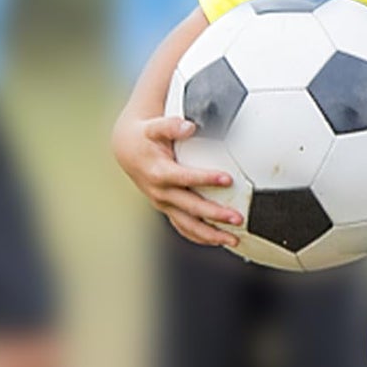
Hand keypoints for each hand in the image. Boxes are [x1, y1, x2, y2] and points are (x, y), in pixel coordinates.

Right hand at [111, 112, 242, 248]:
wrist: (127, 150)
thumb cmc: (145, 136)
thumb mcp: (154, 127)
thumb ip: (171, 125)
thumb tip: (189, 126)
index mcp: (159, 172)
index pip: (185, 178)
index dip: (205, 179)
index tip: (227, 179)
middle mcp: (161, 192)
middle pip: (191, 207)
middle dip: (215, 215)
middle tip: (238, 218)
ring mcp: (164, 204)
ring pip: (188, 225)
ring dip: (211, 235)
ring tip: (234, 241)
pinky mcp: (168, 209)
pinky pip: (184, 228)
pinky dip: (201, 237)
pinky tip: (220, 241)